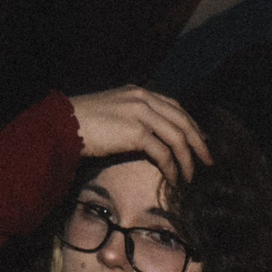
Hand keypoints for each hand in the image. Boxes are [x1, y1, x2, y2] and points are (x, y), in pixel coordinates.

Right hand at [66, 86, 208, 182]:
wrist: (64, 125)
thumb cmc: (83, 122)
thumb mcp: (113, 110)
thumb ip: (133, 115)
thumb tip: (151, 136)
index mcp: (138, 92)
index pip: (175, 106)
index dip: (192, 125)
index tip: (201, 141)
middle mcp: (143, 98)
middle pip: (182, 120)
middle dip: (199, 142)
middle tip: (208, 160)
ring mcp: (140, 113)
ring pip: (177, 137)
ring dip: (188, 160)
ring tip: (190, 176)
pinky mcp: (135, 132)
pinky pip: (163, 153)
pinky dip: (172, 168)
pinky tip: (173, 179)